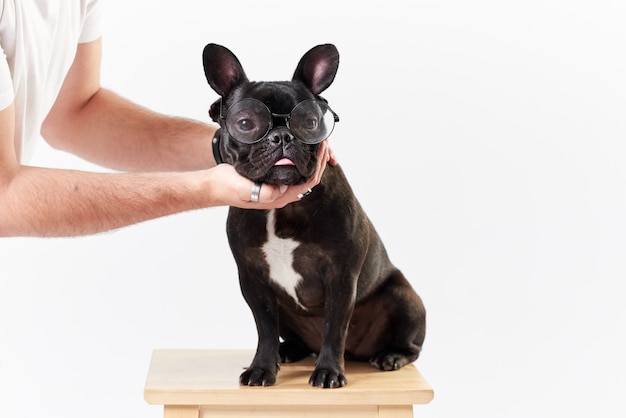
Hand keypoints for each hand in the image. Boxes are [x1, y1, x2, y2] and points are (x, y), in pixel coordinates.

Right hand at [212, 140, 335, 208]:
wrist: (211, 187)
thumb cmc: (225, 186)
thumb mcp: (243, 188)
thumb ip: (263, 192)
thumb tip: (282, 189)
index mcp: (278, 197)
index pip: (308, 182)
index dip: (318, 165)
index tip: (322, 147)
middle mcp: (281, 195)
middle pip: (310, 178)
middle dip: (319, 160)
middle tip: (324, 140)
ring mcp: (277, 189)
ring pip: (303, 174)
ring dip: (312, 159)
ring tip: (317, 143)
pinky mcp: (272, 181)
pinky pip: (293, 171)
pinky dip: (301, 159)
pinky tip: (301, 149)